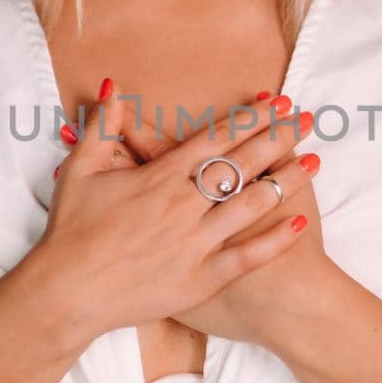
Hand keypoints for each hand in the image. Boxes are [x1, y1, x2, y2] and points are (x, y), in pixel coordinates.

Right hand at [39, 88, 318, 344]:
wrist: (66, 293)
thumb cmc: (70, 232)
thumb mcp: (79, 170)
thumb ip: (102, 127)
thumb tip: (115, 89)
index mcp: (159, 177)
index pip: (215, 138)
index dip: (250, 118)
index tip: (277, 103)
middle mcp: (183, 205)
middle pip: (241, 163)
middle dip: (278, 137)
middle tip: (306, 119)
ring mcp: (195, 243)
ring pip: (251, 204)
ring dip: (286, 180)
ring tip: (315, 160)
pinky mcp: (200, 280)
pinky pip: (247, 256)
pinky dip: (276, 238)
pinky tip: (300, 220)